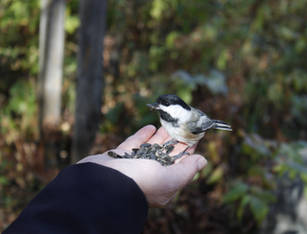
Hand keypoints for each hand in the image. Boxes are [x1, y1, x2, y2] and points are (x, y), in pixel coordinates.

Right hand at [78, 125, 206, 206]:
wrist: (102, 182)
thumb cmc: (139, 182)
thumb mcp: (169, 178)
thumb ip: (187, 170)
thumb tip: (202, 161)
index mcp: (163, 185)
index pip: (180, 165)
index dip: (188, 150)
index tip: (194, 135)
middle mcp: (149, 176)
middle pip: (165, 154)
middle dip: (174, 140)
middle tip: (181, 124)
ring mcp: (133, 166)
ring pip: (150, 148)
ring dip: (159, 135)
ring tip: (167, 123)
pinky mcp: (119, 157)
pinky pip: (133, 144)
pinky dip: (142, 136)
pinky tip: (149, 127)